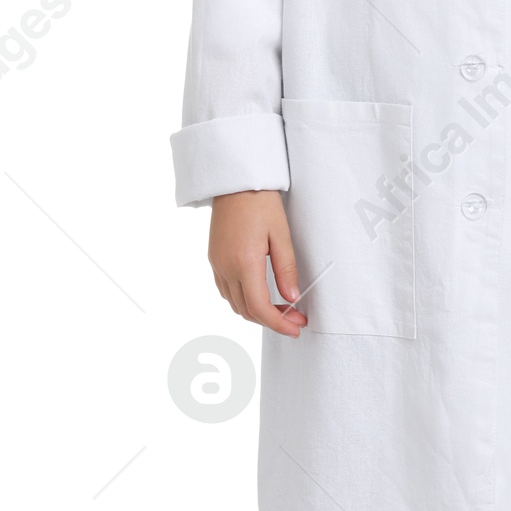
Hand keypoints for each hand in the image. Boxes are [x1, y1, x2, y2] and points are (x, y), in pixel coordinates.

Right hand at [208, 189, 306, 336]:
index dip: (279, 324)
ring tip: (282, 309)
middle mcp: (226, 268)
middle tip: (296, 319)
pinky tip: (260, 294)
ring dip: (257, 312)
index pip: (260, 308)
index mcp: (244, 262)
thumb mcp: (281, 235)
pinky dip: (243, 300)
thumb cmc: (260, 202)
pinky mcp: (214, 259)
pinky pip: (226, 291)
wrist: (235, 181)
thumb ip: (286, 268)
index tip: (296, 328)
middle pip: (247, 311)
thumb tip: (292, 298)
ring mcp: (217, 264)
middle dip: (272, 321)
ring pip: (235, 304)